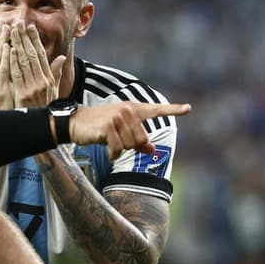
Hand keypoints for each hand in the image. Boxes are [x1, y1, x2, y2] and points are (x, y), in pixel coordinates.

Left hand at [8, 23, 63, 107]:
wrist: (45, 127)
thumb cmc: (46, 109)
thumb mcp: (54, 91)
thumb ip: (56, 74)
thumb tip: (61, 58)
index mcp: (48, 79)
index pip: (41, 55)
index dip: (35, 39)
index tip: (30, 26)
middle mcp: (42, 81)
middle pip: (32, 54)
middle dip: (25, 37)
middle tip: (19, 22)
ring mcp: (33, 87)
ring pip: (24, 61)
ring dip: (17, 44)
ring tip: (12, 31)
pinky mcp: (24, 95)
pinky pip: (18, 75)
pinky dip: (13, 61)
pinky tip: (9, 50)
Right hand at [69, 101, 190, 159]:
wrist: (75, 123)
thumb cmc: (99, 128)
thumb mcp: (120, 132)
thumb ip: (138, 140)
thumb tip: (152, 150)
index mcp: (133, 109)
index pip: (156, 109)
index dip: (173, 110)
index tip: (188, 109)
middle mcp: (127, 110)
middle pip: (142, 139)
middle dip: (131, 146)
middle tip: (116, 142)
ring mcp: (118, 117)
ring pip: (131, 144)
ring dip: (120, 150)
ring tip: (109, 143)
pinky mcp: (108, 126)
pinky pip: (118, 148)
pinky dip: (113, 154)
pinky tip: (108, 152)